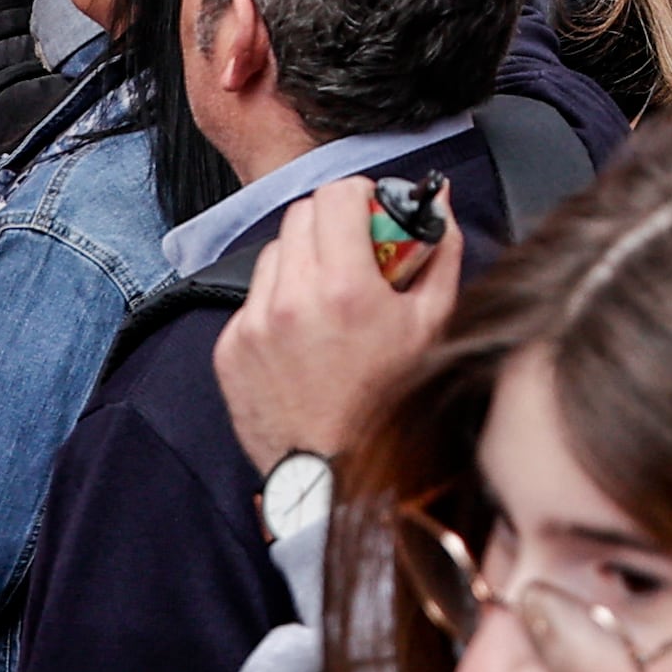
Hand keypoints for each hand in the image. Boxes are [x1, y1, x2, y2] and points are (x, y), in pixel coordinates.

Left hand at [215, 176, 463, 477]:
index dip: (358, 196)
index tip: (370, 213)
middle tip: (353, 253)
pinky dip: (278, 303)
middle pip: (302, 215)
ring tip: (327, 300)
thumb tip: (441, 206)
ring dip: (302, 261)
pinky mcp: (230, 348)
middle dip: (331, 224)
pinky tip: (303, 336)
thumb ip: (440, 253)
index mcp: (344, 288)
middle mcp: (291, 300)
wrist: (336, 476)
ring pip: (275, 253)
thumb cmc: (390, 405)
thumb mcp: (432, 325)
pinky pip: (254, 299)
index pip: (336, 195)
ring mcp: (253, 324)